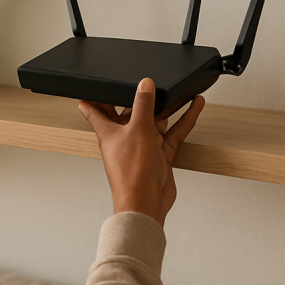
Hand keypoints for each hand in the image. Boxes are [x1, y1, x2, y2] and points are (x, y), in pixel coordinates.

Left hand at [79, 78, 204, 225]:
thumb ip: (143, 105)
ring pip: (156, 121)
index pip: (96, 112)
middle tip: (146, 82)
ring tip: (177, 89)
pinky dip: (184, 119)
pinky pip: (173, 133)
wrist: (146, 203)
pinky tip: (195, 106)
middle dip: (139, 99)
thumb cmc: (131, 174)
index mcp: (109, 133)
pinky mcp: (160, 155)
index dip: (93, 99)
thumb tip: (144, 85)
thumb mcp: (138, 130)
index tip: (89, 89)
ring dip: (167, 107)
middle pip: (131, 113)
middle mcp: (125, 139)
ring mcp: (144, 147)